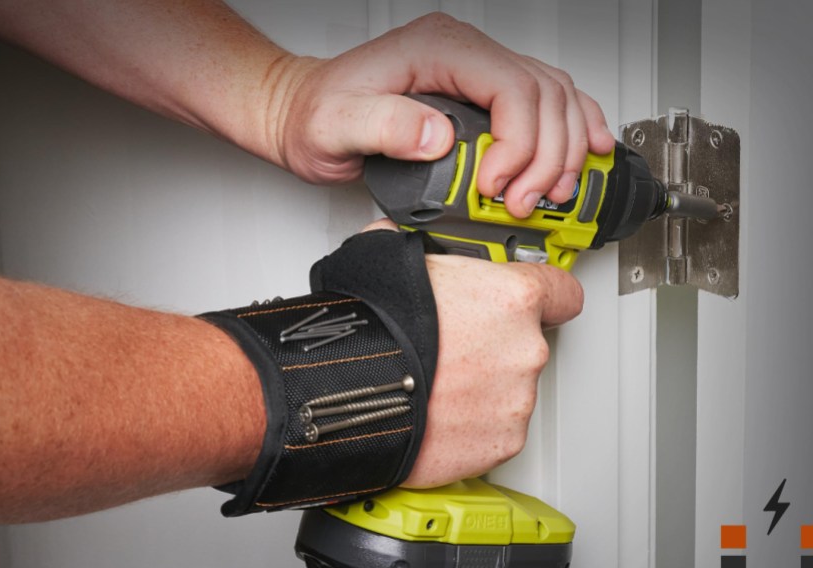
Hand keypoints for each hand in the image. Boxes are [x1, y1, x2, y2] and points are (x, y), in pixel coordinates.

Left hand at [277, 12, 615, 217]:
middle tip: (526, 202)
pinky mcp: (480, 97)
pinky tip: (584, 151)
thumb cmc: (315, 115)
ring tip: (553, 192)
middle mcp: (465, 54)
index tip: (497, 187)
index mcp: (439, 48)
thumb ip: (384, 126)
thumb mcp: (336, 123)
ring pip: (554, 98)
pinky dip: (571, 129)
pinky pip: (544, 103)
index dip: (520, 143)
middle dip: (548, 156)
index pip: (512, 87)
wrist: (301, 113)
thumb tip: (440, 137)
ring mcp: (476, 72)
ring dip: (566, 149)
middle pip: (544, 94)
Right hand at [356, 220, 583, 487]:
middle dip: (493, 347)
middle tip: (451, 350)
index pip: (563, 293)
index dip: (545, 297)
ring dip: (481, 389)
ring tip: (436, 385)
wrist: (347, 395)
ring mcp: (516, 401)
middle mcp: (525, 351)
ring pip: (509, 390)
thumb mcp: (389, 258)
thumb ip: (417, 248)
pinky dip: (472, 427)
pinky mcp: (501, 444)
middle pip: (526, 345)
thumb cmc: (372, 331)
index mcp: (512, 299)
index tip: (535, 304)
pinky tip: (438, 414)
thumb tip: (395, 238)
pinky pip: (494, 431)